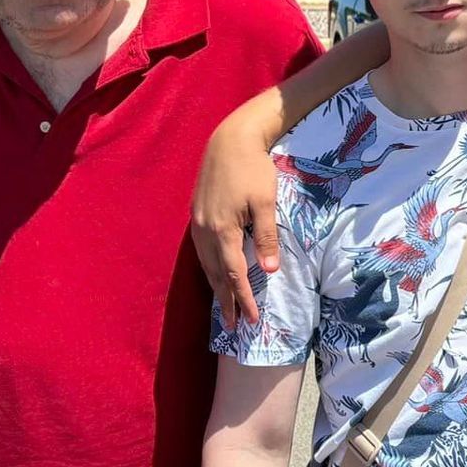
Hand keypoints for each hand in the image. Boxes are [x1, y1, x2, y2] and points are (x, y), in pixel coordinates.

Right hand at [192, 111, 282, 330]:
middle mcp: (205, 231)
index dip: (243, 299)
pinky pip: (201, 251)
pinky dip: (208, 268)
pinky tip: (215, 274)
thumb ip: (266, 237)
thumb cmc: (253, 169)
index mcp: (223, 230)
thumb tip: (270, 270)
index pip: (234, 275)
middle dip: (225, 301)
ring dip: (215, 288)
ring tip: (224, 307)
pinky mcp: (196, 215)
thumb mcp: (266, 203)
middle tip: (233, 326)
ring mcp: (197, 223)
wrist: (229, 140)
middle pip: (215, 275)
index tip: (252, 320)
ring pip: (205, 264)